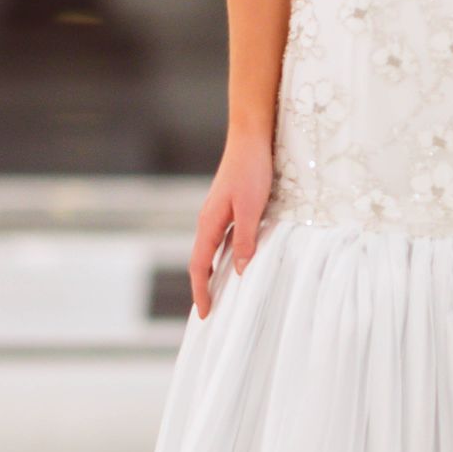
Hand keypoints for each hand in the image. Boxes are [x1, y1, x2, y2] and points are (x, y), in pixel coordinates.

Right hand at [187, 130, 274, 316]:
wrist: (251, 137)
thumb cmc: (251, 170)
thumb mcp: (252, 208)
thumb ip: (245, 239)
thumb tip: (239, 272)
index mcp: (209, 223)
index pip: (200, 265)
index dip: (201, 291)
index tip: (204, 314)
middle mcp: (208, 220)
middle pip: (201, 261)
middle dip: (202, 287)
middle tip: (209, 311)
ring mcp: (217, 213)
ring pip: (211, 250)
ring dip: (213, 273)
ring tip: (220, 293)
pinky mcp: (228, 207)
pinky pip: (221, 240)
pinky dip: (223, 256)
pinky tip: (235, 262)